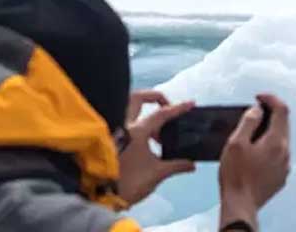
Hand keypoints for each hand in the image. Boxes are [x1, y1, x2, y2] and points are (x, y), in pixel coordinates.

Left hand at [116, 91, 195, 205]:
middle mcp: (124, 125)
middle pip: (138, 98)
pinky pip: (125, 123)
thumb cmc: (130, 183)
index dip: (178, 108)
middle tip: (167, 107)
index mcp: (137, 131)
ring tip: (158, 133)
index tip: (190, 104)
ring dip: (144, 113)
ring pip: (128, 109)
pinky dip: (138, 126)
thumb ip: (176, 166)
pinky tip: (147, 142)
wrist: (103, 197)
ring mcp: (115, 131)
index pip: (161, 114)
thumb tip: (192, 165)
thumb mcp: (156, 174)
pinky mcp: (110, 139)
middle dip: (154, 97)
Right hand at [218, 93, 290, 219]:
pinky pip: (278, 155)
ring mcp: (285, 166)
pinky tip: (255, 154)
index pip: (282, 110)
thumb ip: (248, 122)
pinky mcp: (281, 177)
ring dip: (269, 132)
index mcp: (276, 141)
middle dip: (270, 114)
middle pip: (284, 124)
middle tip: (254, 112)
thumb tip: (258, 110)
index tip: (259, 97)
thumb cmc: (236, 176)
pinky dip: (269, 148)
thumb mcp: (236, 143)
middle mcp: (285, 152)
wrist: (241, 204)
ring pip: (281, 141)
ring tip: (251, 134)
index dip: (271, 99)